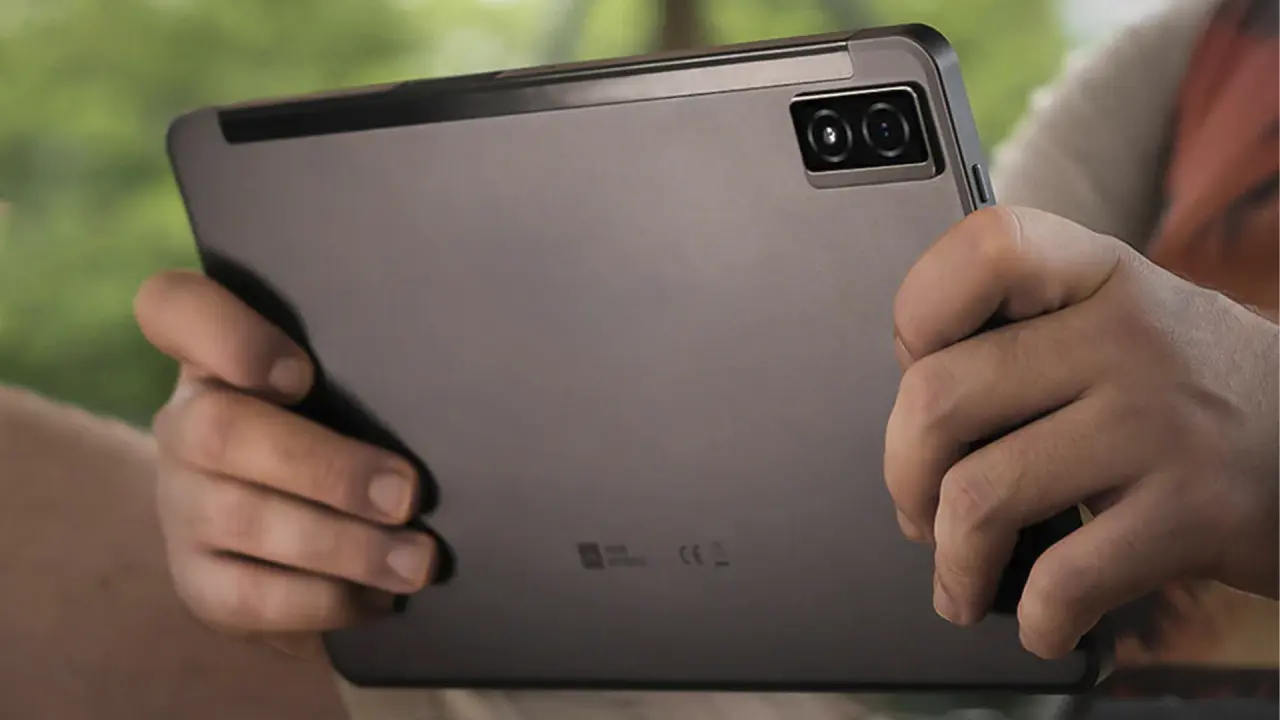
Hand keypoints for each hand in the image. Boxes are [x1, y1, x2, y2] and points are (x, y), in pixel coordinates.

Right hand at [134, 270, 435, 644]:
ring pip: (242, 519)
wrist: (300, 530)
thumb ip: (369, 372)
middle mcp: (184, 425)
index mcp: (216, 358)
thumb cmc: (344, 430)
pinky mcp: (198, 580)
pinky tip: (379, 597)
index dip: (226, 336)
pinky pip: (248, 598)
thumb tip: (455, 388)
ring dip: (343, 545)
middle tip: (408, 494)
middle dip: (327, 468)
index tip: (300, 371)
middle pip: (221, 432)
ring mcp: (182, 505)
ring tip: (416, 559)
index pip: (174, 309)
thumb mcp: (350, 387)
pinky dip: (324, 600)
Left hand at [885, 206, 1278, 658]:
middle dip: (904, 475)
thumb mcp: (1125, 322)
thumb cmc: (1195, 391)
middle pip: (940, 397)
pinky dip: (1037, 618)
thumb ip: (1028, 339)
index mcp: (1099, 275)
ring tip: (962, 581)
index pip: (984, 250)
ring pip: (980, 497)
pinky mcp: (1194, 514)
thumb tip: (911, 421)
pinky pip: (1064, 578)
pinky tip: (1043, 620)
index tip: (918, 367)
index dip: (920, 314)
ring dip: (954, 561)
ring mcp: (1161, 424)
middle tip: (918, 510)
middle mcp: (1129, 336)